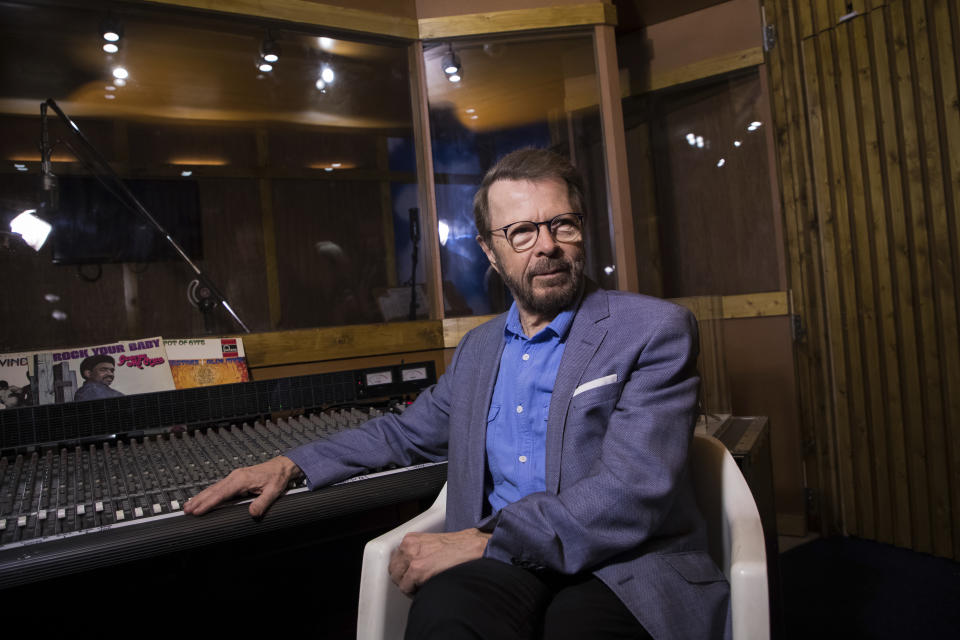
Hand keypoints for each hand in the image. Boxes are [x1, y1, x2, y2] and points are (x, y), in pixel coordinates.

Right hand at [183, 455, 302, 517]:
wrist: (282, 466)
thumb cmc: (277, 477)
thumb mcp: (273, 492)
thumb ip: (262, 503)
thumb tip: (252, 513)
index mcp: (241, 480)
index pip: (221, 494)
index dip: (208, 503)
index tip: (197, 510)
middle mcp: (234, 477)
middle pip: (213, 490)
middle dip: (199, 500)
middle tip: (186, 510)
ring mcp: (234, 477)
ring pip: (213, 488)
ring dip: (201, 497)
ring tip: (188, 506)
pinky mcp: (235, 479)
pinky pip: (219, 487)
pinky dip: (208, 493)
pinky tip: (202, 499)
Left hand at [388, 528, 490, 594]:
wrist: (474, 549)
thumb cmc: (462, 546)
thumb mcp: (435, 543)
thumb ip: (421, 551)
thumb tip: (415, 564)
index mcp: (412, 539)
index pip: (396, 559)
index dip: (403, 570)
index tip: (409, 576)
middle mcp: (409, 546)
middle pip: (394, 570)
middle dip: (403, 578)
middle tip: (415, 584)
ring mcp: (412, 558)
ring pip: (398, 580)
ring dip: (408, 586)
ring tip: (421, 587)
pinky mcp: (418, 570)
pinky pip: (406, 588)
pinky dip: (414, 592)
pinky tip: (426, 589)